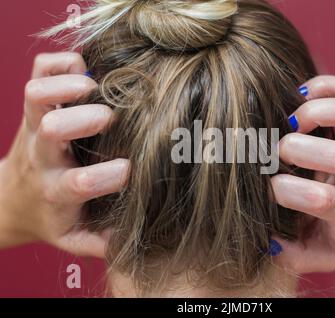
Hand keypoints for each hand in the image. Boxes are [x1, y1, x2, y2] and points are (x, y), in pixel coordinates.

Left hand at [0, 52, 128, 256]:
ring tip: (96, 91)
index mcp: (57, 191)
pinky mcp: (32, 107)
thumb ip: (102, 243)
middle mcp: (42, 155)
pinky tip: (84, 74)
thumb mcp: (73, 239)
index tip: (130, 170)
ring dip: (71, 84)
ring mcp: (32, 126)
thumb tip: (132, 236)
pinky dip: (63, 63)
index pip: (82, 183)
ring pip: (38, 93)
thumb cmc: (49, 217)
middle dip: (90, 118)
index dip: (113, 174)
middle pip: (53, 128)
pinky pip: (39, 70)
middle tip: (112, 121)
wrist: (9, 200)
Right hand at [271, 75, 334, 272]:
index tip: (269, 187)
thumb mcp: (326, 253)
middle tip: (277, 153)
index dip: (283, 189)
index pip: (318, 199)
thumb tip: (267, 241)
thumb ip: (295, 256)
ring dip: (314, 112)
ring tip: (292, 123)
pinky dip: (323, 85)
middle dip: (294, 150)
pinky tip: (302, 100)